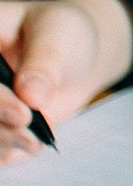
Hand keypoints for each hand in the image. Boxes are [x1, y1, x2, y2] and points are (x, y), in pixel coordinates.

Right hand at [0, 0, 132, 162]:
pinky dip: (4, 152)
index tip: (22, 111)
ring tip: (34, 140)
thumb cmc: (61, 33)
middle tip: (28, 123)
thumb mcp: (58, 33)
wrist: (72, 57)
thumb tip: (31, 95)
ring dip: (0, 140)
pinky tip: (30, 144)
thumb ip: (44, 62)